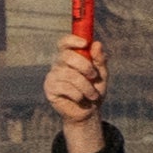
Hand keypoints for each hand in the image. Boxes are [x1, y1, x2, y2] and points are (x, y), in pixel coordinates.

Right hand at [44, 36, 108, 152]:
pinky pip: (66, 88)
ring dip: (86, 86)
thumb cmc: (94, 89)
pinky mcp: (50, 89)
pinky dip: (79, 95)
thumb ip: (99, 60)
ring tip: (92, 95)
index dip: (72, 40)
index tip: (85, 43)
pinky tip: (81, 99)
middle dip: (85, 66)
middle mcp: (58, 64)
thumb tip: (97, 44)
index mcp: (70, 57)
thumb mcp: (101, 74)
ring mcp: (52, 77)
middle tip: (94, 76)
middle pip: (66, 56)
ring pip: (70, 75)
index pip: (64, 43)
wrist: (88, 112)